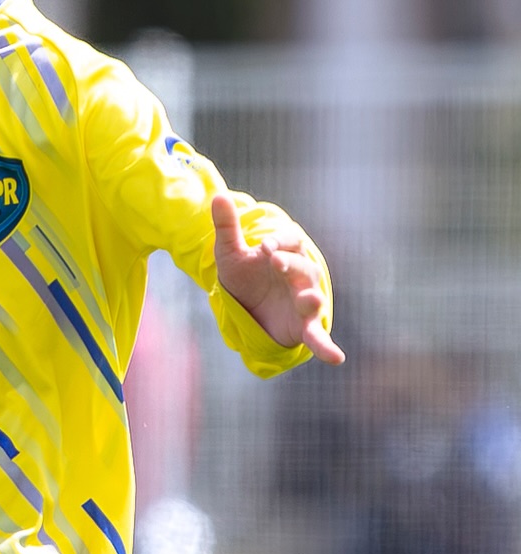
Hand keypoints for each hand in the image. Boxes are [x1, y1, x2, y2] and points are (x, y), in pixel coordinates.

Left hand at [211, 193, 344, 365]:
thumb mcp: (230, 254)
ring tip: (309, 300)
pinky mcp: (304, 325)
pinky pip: (317, 336)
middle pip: (303, 267)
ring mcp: (305, 300)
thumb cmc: (244, 275)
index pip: (290, 241)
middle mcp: (301, 275)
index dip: (279, 242)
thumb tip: (217, 195)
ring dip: (311, 298)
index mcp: (287, 252)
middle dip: (291, 264)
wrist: (249, 306)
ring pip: (312, 297)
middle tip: (275, 261)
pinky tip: (336, 358)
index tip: (263, 246)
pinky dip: (326, 346)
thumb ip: (227, 227)